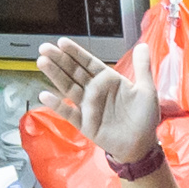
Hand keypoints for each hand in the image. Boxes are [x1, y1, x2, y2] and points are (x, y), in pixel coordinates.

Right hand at [33, 38, 161, 165]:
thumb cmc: (144, 118)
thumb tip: (142, 45)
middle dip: (59, 59)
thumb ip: (142, 67)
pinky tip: (46, 95)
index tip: (62, 42)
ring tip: (42, 62)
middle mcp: (94, 91)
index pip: (88, 62)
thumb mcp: (146, 90)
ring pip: (68, 87)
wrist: (143, 145)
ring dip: (55, 75)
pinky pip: (69, 112)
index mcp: (108, 80)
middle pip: (73, 72)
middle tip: (44, 48)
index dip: (75, 52)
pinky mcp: (84, 123)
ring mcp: (88, 106)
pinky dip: (57, 104)